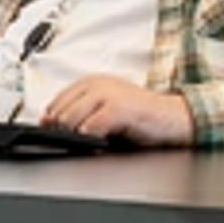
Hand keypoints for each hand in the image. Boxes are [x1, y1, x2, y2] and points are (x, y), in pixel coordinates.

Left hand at [43, 76, 191, 147]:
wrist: (173, 118)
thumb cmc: (142, 117)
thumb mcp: (107, 109)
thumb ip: (82, 112)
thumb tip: (52, 124)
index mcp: (92, 82)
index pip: (57, 100)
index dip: (51, 119)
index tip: (50, 131)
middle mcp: (97, 84)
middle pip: (60, 112)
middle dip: (62, 130)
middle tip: (73, 140)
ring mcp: (107, 95)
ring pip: (71, 120)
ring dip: (76, 135)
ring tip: (90, 140)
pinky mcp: (117, 109)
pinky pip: (90, 128)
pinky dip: (91, 139)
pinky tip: (102, 140)